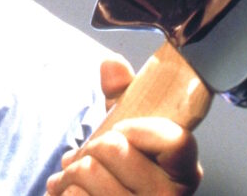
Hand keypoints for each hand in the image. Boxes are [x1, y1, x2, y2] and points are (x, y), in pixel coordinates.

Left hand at [45, 56, 202, 194]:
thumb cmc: (120, 175)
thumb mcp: (126, 133)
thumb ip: (121, 97)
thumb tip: (113, 64)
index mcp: (182, 171)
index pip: (174, 141)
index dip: (140, 129)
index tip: (123, 129)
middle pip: (113, 148)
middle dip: (90, 148)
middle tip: (91, 158)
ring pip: (88, 171)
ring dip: (70, 171)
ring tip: (77, 178)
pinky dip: (63, 192)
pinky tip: (73, 194)